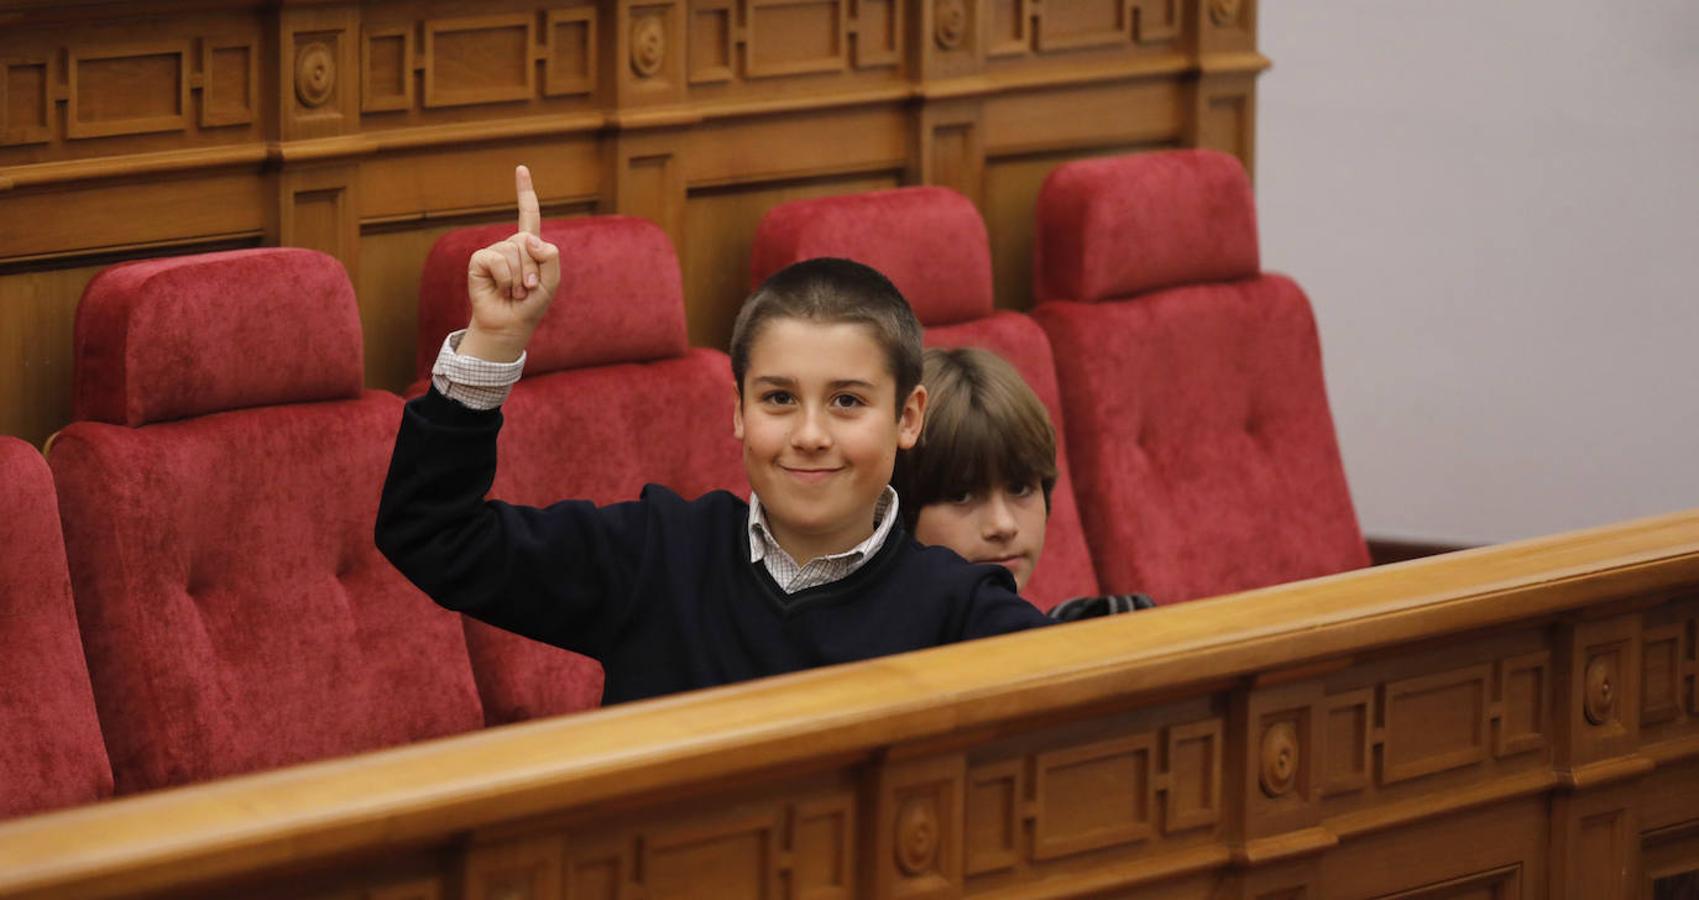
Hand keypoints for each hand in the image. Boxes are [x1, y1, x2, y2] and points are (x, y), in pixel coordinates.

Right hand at [460, 165, 561, 362]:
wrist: (509, 325)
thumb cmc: (531, 306)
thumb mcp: (551, 282)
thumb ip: (550, 257)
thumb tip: (529, 238)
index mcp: (529, 246)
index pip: (528, 215)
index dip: (524, 192)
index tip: (521, 168)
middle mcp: (510, 245)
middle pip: (527, 240)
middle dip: (533, 268)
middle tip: (529, 288)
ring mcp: (493, 252)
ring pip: (514, 251)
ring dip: (521, 277)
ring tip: (516, 292)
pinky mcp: (479, 261)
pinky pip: (497, 260)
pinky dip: (505, 278)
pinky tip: (502, 289)